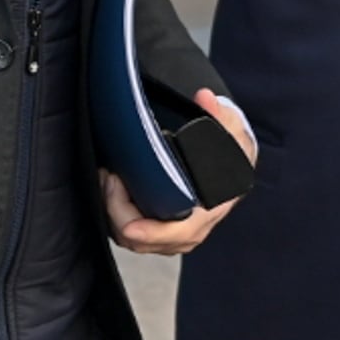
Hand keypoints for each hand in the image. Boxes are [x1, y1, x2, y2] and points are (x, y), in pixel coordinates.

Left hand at [101, 88, 254, 255]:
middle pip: (148, 241)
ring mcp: (175, 232)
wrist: (232, 160)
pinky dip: (116, 217)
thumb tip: (205, 98)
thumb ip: (219, 114)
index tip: (129, 226)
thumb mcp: (230, 128)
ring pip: (136, 241)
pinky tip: (110, 190)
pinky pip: (132, 235)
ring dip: (115, 215)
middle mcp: (193, 226)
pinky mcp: (161, 228)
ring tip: (108, 179)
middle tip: (110, 178)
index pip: (182, 232)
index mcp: (212, 208)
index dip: (154, 234)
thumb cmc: (230, 148)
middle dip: (120, 213)